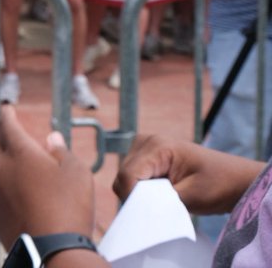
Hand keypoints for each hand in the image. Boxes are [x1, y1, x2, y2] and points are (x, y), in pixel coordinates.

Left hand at [0, 105, 94, 244]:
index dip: (7, 115)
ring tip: (16, 161)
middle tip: (10, 132)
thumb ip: (61, 152)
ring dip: (3, 160)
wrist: (52, 251)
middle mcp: (0, 169)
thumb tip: (51, 139)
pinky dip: (4, 183)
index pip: (7, 126)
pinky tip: (17, 189)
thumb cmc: (69, 208)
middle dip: (2, 135)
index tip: (7, 108)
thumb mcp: (76, 173)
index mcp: (19, 153)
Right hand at [114, 133, 263, 215]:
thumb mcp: (191, 196)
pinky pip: (131, 176)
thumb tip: (137, 209)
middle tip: (160, 208)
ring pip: (124, 177)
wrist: (234, 178)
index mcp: (158, 146)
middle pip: (123, 176)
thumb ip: (161, 201)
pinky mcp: (145, 155)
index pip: (128, 175)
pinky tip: (160, 193)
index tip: (148, 215)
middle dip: (136, 196)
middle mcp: (146, 141)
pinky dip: (141, 189)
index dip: (133, 198)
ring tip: (163, 199)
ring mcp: (144, 147)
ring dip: (138, 192)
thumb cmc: (219, 184)